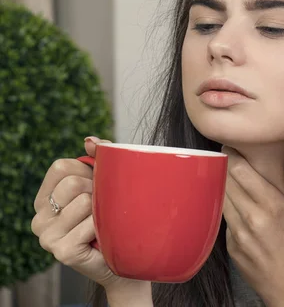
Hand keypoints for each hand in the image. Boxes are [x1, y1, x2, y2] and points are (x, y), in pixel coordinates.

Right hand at [31, 136, 150, 298]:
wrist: (128, 257)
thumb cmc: (115, 217)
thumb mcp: (106, 182)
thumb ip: (99, 158)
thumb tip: (89, 141)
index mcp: (45, 198)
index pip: (62, 166)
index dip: (87, 171)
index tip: (97, 186)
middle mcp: (39, 218)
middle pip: (73, 183)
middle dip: (98, 191)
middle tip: (103, 208)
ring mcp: (46, 237)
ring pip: (84, 202)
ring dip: (103, 210)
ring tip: (104, 224)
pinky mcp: (62, 251)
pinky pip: (90, 223)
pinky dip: (104, 227)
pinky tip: (103, 238)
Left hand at [222, 145, 283, 306]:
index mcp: (273, 207)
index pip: (240, 170)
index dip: (232, 154)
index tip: (232, 146)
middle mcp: (252, 219)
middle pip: (225, 181)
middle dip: (223, 165)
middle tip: (224, 154)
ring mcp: (238, 235)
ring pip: (220, 198)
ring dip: (220, 184)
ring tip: (223, 174)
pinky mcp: (230, 248)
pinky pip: (223, 219)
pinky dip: (226, 207)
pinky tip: (233, 203)